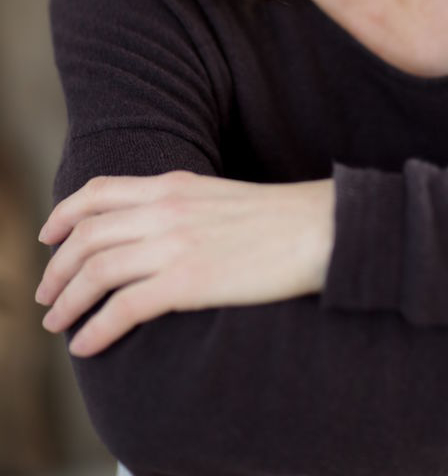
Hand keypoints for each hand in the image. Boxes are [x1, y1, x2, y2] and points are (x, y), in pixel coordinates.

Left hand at [35, 171, 334, 356]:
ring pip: (96, 271)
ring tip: (57, 323)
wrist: (318, 229)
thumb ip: (180, 204)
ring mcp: (176, 243)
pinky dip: (96, 328)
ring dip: (67, 301)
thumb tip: (151, 227)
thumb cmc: (277, 218)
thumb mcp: (218, 195)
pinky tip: (87, 344)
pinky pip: (124, 307)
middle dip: (57, 268)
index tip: (48, 236)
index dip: (63, 215)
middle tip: (47, 294)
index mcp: (173, 184)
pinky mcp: (189, 280)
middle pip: (87, 235)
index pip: (98, 192)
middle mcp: (166, 208)